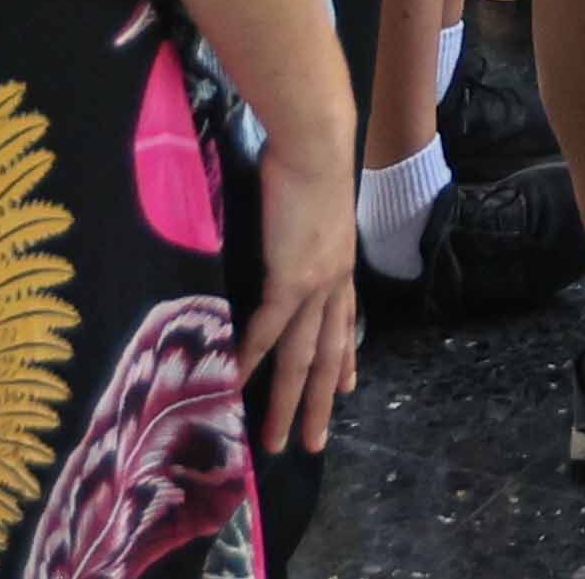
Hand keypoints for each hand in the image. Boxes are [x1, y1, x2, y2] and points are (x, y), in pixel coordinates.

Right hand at [238, 129, 365, 454]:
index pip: (346, 321)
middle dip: (319, 403)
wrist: (315, 141)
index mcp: (340, 264)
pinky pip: (267, 330)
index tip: (347, 389)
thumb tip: (285, 227)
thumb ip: (301, 225)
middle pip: (327, 354)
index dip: (346, 358)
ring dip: (287, 402)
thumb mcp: (314, 201)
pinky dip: (250, 359)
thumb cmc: (310, 154)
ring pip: (301, 357)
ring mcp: (314, 285)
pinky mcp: (289, 279)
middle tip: (314, 442)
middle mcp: (333, 282)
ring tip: (276, 440)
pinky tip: (237, 385)